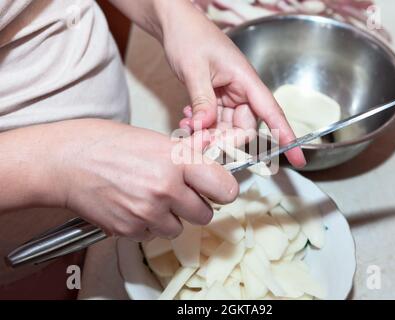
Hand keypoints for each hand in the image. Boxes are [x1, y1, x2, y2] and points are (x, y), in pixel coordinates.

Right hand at [48, 119, 237, 240]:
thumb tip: (210, 163)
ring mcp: (147, 212)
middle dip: (196, 206)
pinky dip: (147, 224)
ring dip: (171, 217)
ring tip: (151, 197)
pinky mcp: (130, 229)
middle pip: (205, 214)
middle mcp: (165, 189)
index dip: (224, 190)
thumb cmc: (105, 144)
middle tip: (181, 193)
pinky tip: (134, 205)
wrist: (66, 161)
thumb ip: (187, 157)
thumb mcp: (155, 140)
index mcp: (176, 161)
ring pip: (179, 229)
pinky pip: (153, 235)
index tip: (219, 190)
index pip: (225, 188)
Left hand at [151, 0, 305, 166]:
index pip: (272, 112)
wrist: (176, 24)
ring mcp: (228, 96)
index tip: (298, 159)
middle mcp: (241, 90)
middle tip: (199, 140)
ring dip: (207, 133)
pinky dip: (200, 125)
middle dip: (224, 139)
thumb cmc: (190, 36)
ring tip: (187, 126)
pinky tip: (187, 119)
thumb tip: (205, 127)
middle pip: (245, 128)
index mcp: (246, 80)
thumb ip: (202, 100)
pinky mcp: (215, 99)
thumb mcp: (194, 69)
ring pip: (226, 128)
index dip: (286, 136)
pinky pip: (213, 122)